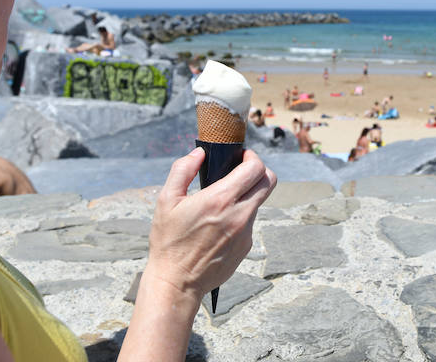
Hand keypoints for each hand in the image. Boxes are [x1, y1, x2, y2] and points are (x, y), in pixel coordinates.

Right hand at [145, 147, 276, 300]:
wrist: (177, 282)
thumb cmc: (168, 241)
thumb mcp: (166, 201)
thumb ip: (182, 170)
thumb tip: (199, 153)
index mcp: (220, 199)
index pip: (256, 168)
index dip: (252, 157)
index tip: (240, 157)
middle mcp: (239, 215)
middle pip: (269, 182)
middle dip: (258, 171)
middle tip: (240, 172)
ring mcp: (246, 232)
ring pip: (258, 203)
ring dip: (246, 196)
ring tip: (220, 203)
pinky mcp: (246, 247)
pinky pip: (249, 223)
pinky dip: (239, 217)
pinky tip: (218, 226)